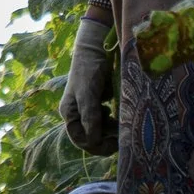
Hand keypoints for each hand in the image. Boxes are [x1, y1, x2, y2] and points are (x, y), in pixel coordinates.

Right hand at [58, 15, 117, 154]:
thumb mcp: (88, 94)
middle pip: (90, 137)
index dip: (96, 146)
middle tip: (122, 139)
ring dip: (111, 131)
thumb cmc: (89, 69)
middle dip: (105, 140)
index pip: (80, 139)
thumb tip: (94, 141)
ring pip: (100, 129)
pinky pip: (106, 120)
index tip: (113, 146)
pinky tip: (118, 115)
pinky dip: (113, 121)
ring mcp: (87, 108)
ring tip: (123, 126)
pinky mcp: (98, 102)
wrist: (96, 48)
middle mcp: (77, 113)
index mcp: (69, 113)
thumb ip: (90, 117)